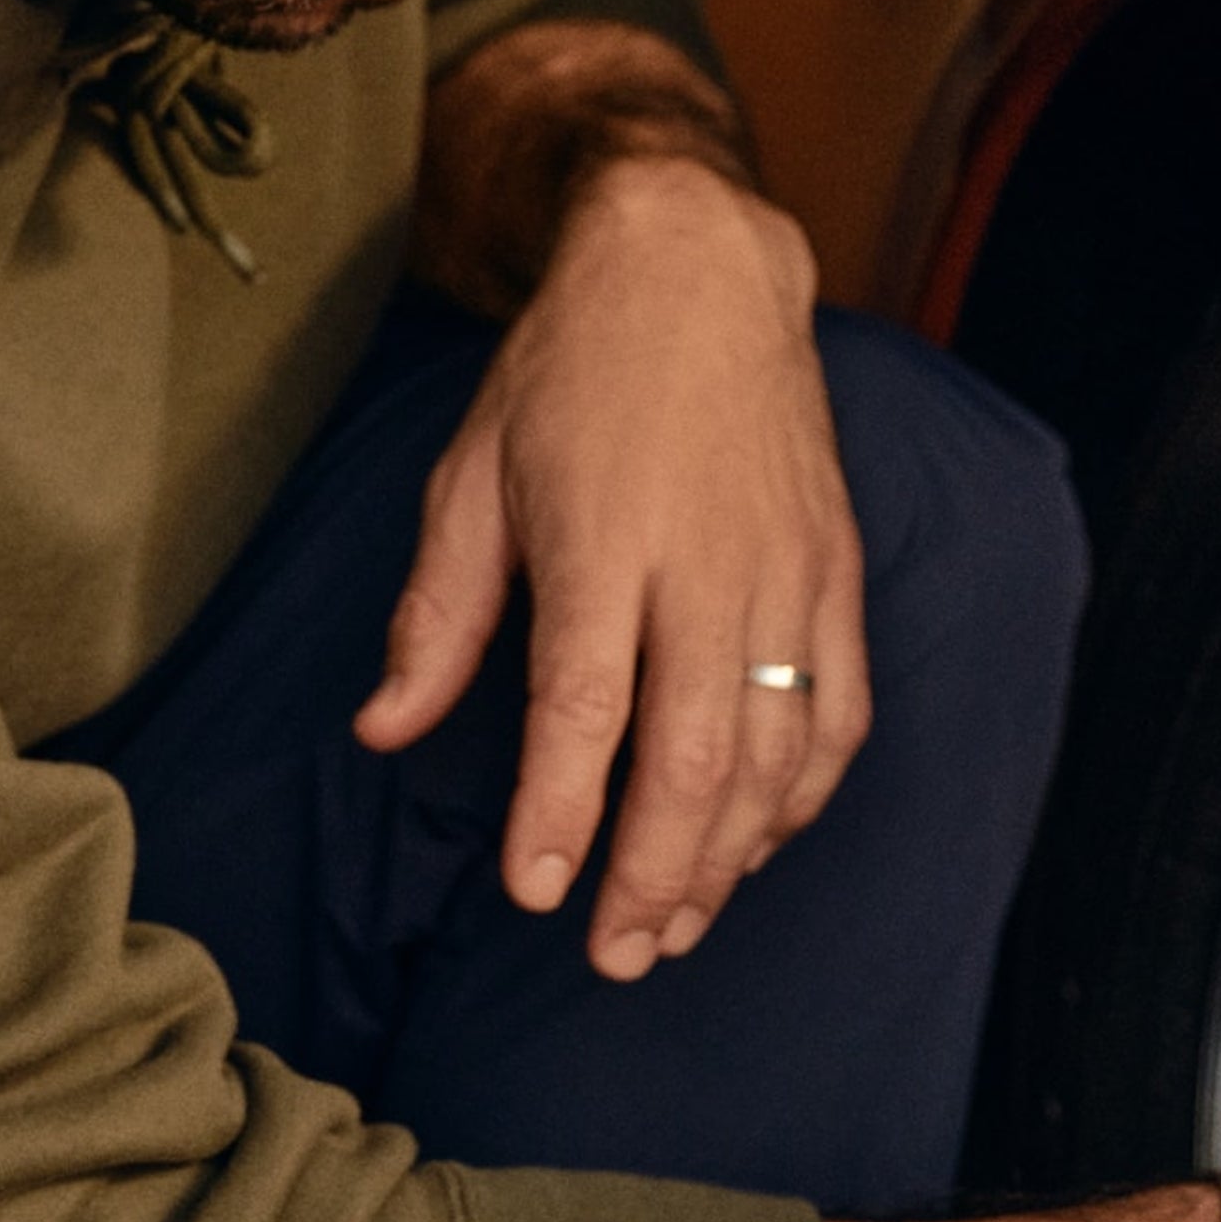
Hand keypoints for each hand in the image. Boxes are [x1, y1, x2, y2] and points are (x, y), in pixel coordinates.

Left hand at [354, 155, 868, 979]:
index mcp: (602, 536)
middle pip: (693, 753)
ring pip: (776, 750)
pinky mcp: (834, 566)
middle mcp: (705, 560)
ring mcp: (785, 566)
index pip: (585, 705)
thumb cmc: (570, 371)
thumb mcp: (472, 473)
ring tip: (677, 923)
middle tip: (614, 956)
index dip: (561, 810)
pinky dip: (803, 795)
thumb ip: (434, 615)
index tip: (537, 891)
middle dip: (654, 873)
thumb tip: (382, 730)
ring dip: (729, 856)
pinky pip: (838, 709)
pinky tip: (757, 843)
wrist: (696, 265)